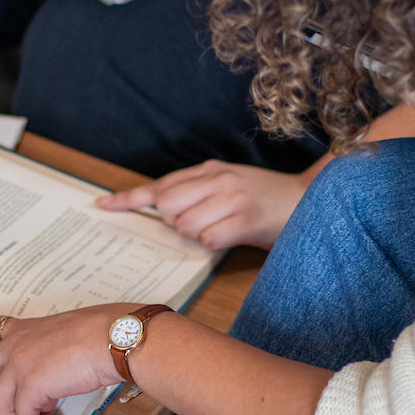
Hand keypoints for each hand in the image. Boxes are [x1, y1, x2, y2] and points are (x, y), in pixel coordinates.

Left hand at [0, 305, 134, 414]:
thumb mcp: (66, 337)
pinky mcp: (30, 384)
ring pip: (3, 404)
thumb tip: (51, 387)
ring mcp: (19, 362)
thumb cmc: (102, 334)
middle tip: (25, 413)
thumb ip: (48, 356)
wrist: (114, 338)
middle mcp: (16, 343)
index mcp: (25, 327)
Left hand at [96, 160, 310, 249]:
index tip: (105, 205)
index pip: (160, 184)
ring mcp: (231, 197)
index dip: (130, 198)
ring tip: (223, 228)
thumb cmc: (266, 198)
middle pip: (167, 207)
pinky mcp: (245, 218)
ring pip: (186, 225)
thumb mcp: (229, 184)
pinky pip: (209, 239)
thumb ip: (198, 192)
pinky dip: (214, 244)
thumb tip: (166, 212)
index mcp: (210, 170)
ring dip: (198, 235)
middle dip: (175, 222)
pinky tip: (232, 236)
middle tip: (200, 224)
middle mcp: (217, 179)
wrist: (309, 198)